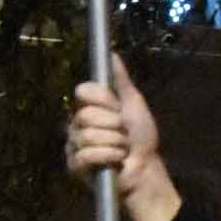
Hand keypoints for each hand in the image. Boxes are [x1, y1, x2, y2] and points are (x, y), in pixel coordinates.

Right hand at [67, 55, 179, 220]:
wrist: (145, 166)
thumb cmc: (141, 137)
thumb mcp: (134, 104)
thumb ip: (122, 81)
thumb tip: (112, 54)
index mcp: (89, 107)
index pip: (83, 91)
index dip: (102, 99)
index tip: (117, 107)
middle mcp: (78, 124)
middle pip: (86, 115)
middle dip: (113, 125)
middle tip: (124, 133)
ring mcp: (74, 145)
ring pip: (88, 136)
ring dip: (114, 143)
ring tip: (122, 149)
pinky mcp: (75, 165)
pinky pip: (86, 155)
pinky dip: (107, 157)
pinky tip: (115, 161)